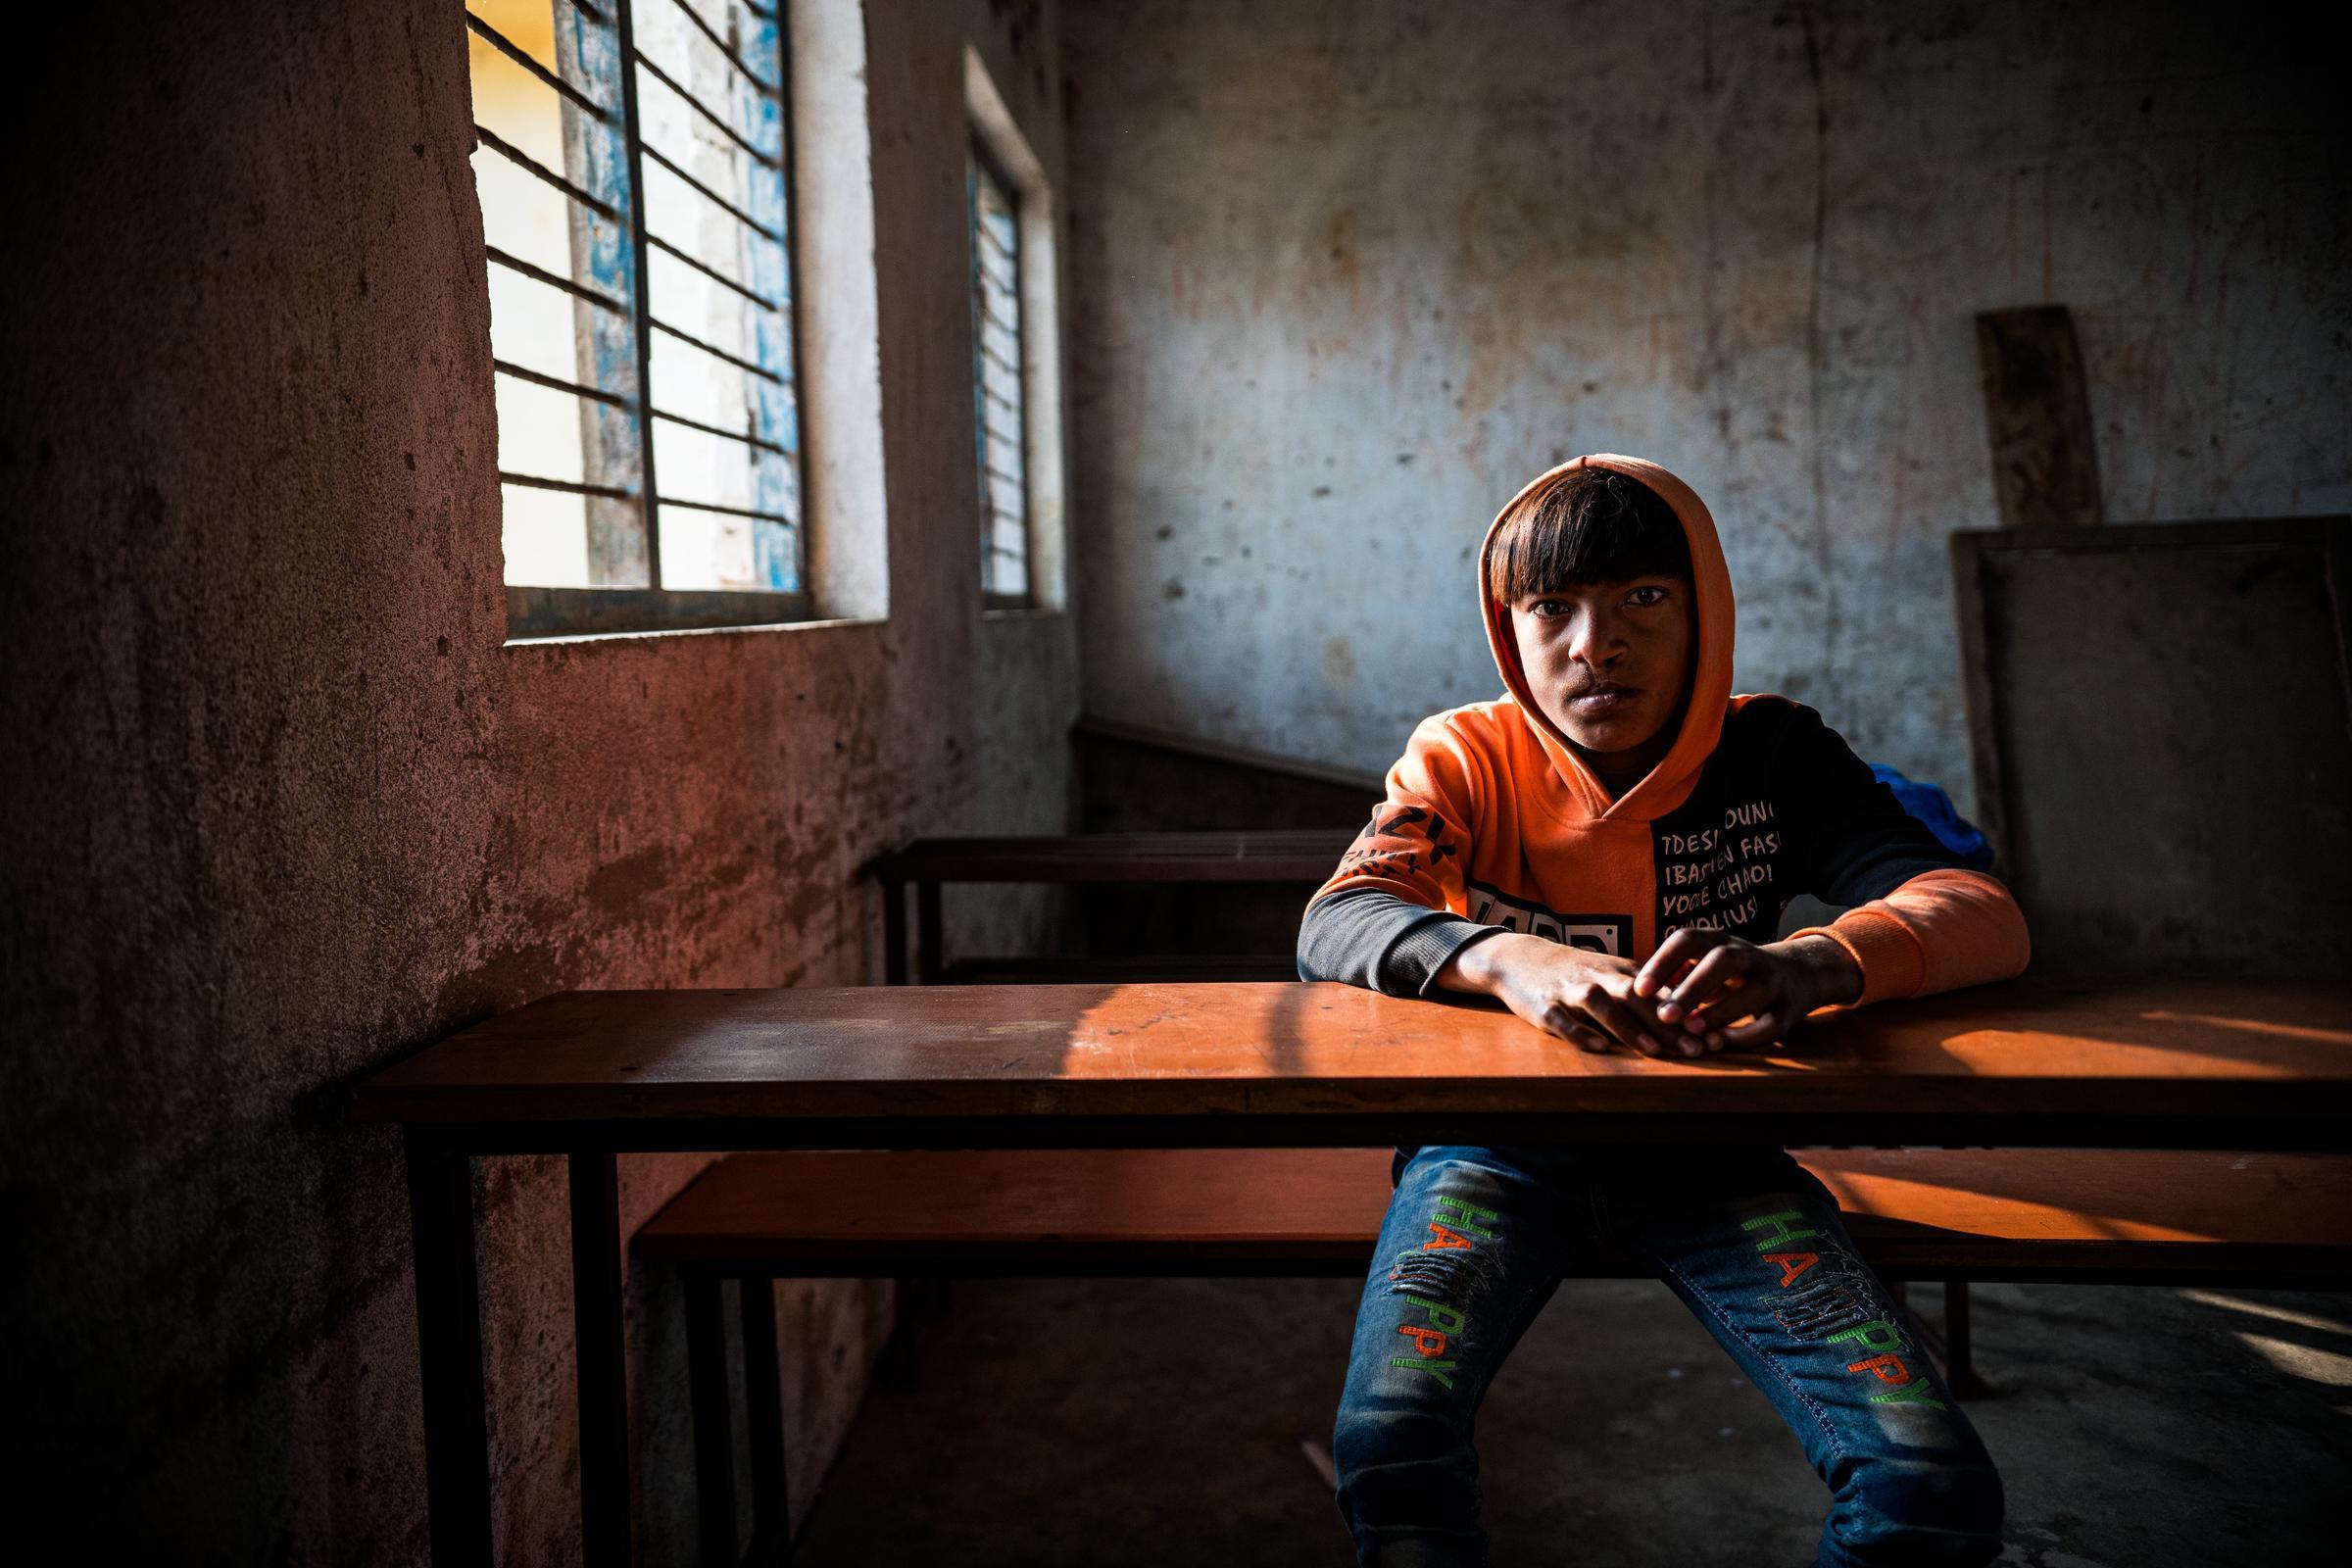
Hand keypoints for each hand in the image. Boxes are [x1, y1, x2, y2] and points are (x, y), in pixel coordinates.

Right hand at [1437, 933, 1680, 1056]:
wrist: (1519, 959)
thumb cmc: (1576, 973)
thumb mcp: (1613, 974)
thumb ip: (1648, 991)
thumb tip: (1693, 1009)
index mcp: (1620, 972)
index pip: (1658, 995)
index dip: (1687, 1016)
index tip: (1713, 1038)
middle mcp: (1598, 978)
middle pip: (1636, 998)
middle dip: (1667, 1024)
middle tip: (1695, 1049)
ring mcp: (1569, 990)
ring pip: (1601, 1005)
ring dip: (1629, 1027)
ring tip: (1653, 1050)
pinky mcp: (1543, 1005)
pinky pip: (1562, 1019)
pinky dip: (1579, 1032)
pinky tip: (1597, 1047)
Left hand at [1631, 929, 1862, 1053]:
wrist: (1797, 973)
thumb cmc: (1731, 971)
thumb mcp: (1703, 961)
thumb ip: (1672, 973)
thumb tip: (1630, 991)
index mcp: (1719, 940)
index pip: (1688, 939)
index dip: (1662, 962)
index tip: (1637, 989)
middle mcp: (1748, 954)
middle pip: (1722, 962)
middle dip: (1692, 988)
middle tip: (1663, 1015)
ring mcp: (1772, 980)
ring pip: (1750, 993)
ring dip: (1719, 1012)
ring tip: (1690, 1031)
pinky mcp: (1789, 1009)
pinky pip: (1770, 1023)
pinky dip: (1747, 1035)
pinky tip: (1720, 1045)